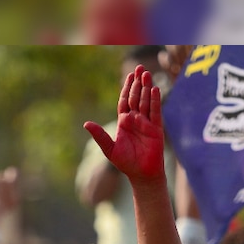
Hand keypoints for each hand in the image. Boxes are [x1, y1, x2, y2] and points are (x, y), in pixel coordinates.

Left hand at [83, 64, 164, 184]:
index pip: (125, 101)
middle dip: (137, 83)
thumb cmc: (125, 163)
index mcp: (124, 122)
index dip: (126, 88)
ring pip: (146, 102)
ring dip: (146, 88)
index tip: (129, 75)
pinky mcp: (156, 129)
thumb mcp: (109, 149)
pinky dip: (155, 101)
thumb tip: (86, 124)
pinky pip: (155, 112)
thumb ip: (100, 136)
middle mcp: (136, 120)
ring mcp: (147, 123)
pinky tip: (154, 90)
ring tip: (146, 74)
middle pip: (136, 97)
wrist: (142, 175)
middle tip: (139, 68)